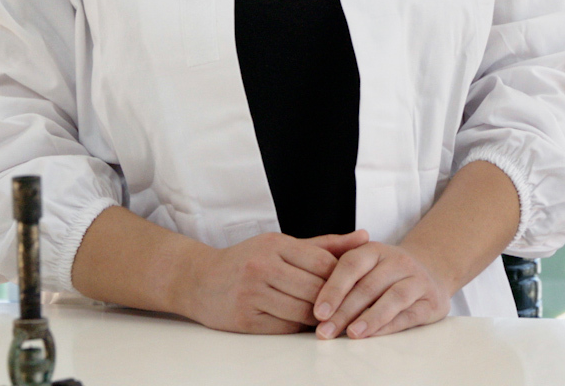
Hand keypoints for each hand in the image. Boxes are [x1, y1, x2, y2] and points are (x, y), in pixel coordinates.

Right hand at [173, 228, 368, 333]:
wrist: (199, 280)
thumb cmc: (248, 260)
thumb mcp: (282, 245)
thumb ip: (325, 244)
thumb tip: (365, 237)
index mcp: (276, 245)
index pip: (323, 262)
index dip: (342, 276)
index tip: (353, 284)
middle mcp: (263, 267)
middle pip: (315, 288)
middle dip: (334, 299)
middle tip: (350, 306)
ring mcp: (252, 294)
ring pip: (302, 311)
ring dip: (319, 317)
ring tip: (330, 316)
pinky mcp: (245, 319)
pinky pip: (284, 326)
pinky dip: (299, 326)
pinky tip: (305, 323)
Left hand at [311, 239, 451, 339]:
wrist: (430, 271)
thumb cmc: (384, 272)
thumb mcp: (364, 263)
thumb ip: (338, 271)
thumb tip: (307, 291)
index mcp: (375, 250)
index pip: (351, 265)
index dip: (333, 288)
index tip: (318, 312)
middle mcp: (398, 261)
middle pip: (368, 286)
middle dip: (344, 311)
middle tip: (325, 332)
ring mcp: (417, 280)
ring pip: (392, 298)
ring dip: (369, 318)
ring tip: (351, 334)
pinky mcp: (431, 301)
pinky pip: (409, 314)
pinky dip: (389, 326)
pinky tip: (373, 335)